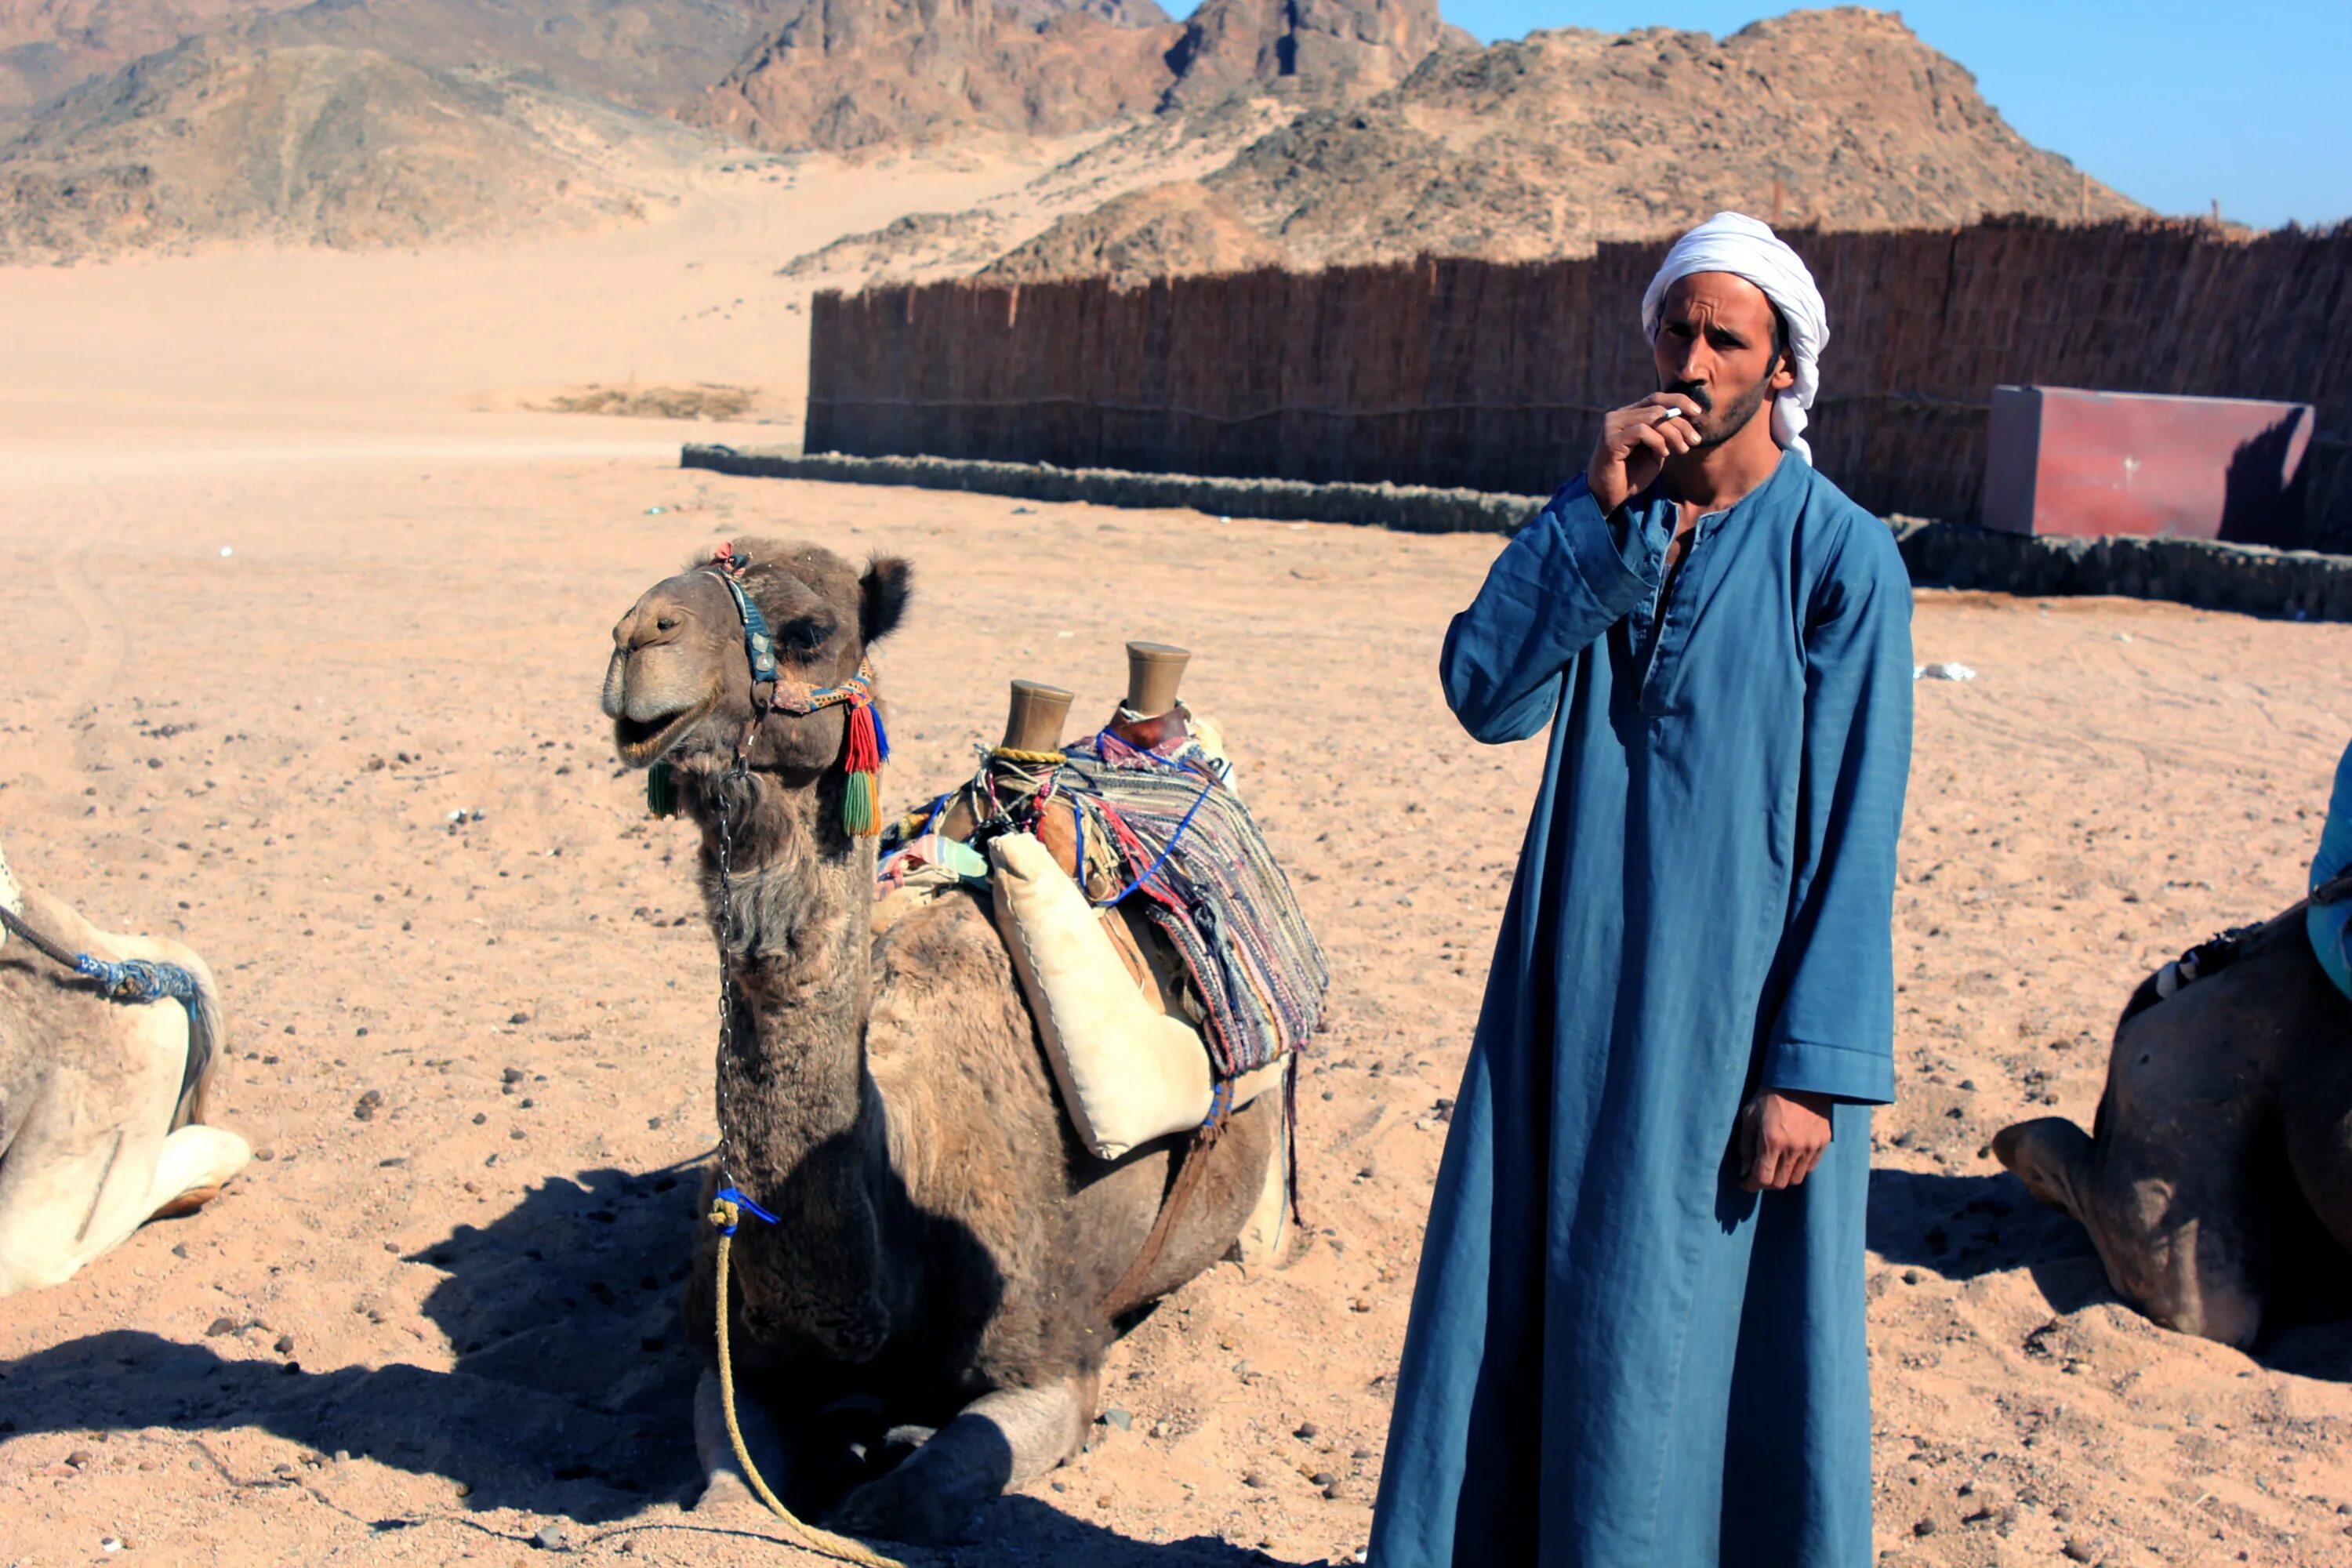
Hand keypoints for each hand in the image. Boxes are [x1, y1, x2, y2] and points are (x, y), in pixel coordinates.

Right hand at [1586, 393, 1702, 513]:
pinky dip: (1658, 441)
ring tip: (1682, 450)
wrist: (1608, 496)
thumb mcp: (1655, 451)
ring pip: (1653, 417)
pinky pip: (1642, 431)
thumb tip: (1689, 418)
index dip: (1679, 401)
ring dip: (1673, 434)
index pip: (1656, 398)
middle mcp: (1618, 416)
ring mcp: (1612, 426)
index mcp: (1629, 415)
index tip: (1698, 413)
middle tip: (1695, 440)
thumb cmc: (1631, 475)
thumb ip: (1666, 434)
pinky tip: (1663, 453)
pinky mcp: (1610, 440)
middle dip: (1682, 423)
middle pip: (1658, 408)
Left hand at [1738, 1089, 1833, 1192]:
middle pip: (1780, 1183)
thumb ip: (1745, 1145)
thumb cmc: (1770, 1095)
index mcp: (1772, 1141)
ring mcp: (1811, 1147)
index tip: (1745, 1183)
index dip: (1751, 1185)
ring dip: (1783, 1176)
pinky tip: (1791, 1157)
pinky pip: (1810, 1167)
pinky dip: (1799, 1168)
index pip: (1763, 1178)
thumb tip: (1744, 1170)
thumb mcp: (1750, 1115)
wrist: (1803, 1079)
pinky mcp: (1823, 1143)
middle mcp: (1793, 1148)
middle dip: (1766, 1182)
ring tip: (1775, 1165)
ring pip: (1797, 1179)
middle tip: (1759, 1174)